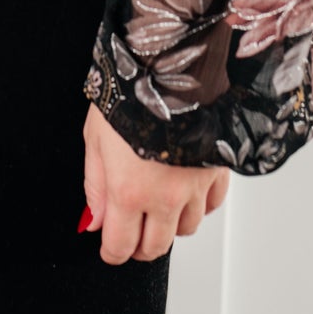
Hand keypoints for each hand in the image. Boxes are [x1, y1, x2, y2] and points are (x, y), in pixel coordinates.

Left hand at [80, 100, 229, 263]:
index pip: (120, 246)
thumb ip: (95, 185)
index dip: (112, 251)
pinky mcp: (217, 170)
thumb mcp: (94, 135)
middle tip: (132, 230)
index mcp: (128, 191)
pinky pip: (212, 206)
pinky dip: (199, 205)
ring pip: (186, 229)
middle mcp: (164, 196)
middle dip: (139, 245)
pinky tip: (186, 190)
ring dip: (170, 224)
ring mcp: (194, 186)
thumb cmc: (129, 90)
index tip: (109, 245)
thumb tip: (95, 221)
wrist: (171, 62)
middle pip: (155, 247)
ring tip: (157, 203)